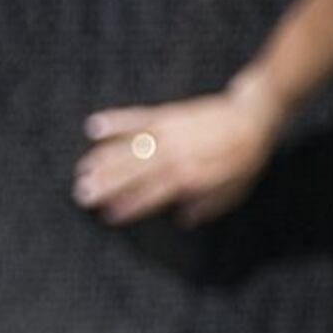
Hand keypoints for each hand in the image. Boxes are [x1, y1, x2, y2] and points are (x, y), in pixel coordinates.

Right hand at [73, 83, 279, 226]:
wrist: (251, 118)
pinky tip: (93, 126)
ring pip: (128, 148)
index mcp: (191, 178)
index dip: (129, 205)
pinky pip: (136, 117)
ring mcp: (169, 133)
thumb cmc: (245, 158)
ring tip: (82, 169)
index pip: (152, 195)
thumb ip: (206, 205)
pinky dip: (115, 121)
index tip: (108, 214)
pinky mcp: (166, 114)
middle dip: (106, 184)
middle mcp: (175, 156)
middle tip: (82, 194)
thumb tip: (182, 218)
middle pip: (133, 173)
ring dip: (103, 159)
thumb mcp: (233, 191)